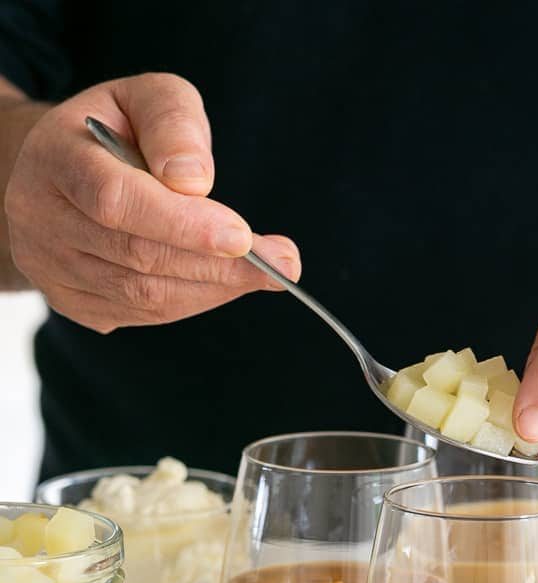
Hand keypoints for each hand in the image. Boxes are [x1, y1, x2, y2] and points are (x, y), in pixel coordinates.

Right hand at [4, 73, 300, 331]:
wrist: (56, 172)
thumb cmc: (113, 132)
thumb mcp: (144, 98)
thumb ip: (173, 124)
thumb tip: (194, 180)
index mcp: (55, 160)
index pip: (116, 201)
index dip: (183, 224)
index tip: (243, 236)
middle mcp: (42, 220)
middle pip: (138, 257)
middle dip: (219, 264)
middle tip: (282, 263)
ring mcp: (53, 269)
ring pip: (145, 295)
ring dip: (215, 288)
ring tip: (266, 273)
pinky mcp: (74, 303)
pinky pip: (144, 314)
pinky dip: (195, 302)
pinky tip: (226, 282)